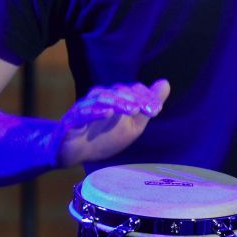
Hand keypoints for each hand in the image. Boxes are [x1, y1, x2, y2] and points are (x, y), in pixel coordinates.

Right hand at [54, 79, 170, 168]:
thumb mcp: (131, 125)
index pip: (132, 90)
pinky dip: (94, 111)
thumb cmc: (103, 137)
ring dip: (118, 102)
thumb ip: (146, 106)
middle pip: (117, 92)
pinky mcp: (71, 121)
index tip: (157, 109)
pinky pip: (82, 113)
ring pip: (100, 98)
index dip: (145, 97)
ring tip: (132, 109)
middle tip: (149, 110)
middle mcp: (98, 98)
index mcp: (114, 97)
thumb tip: (165, 83)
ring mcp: (84, 108)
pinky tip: (107, 113)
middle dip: (135, 99)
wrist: (73, 153)